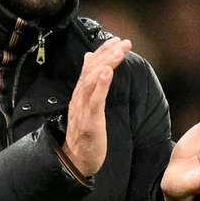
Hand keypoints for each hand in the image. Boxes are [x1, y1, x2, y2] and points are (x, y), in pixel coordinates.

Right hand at [62, 37, 131, 176]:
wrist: (75, 160)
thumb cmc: (84, 135)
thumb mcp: (86, 107)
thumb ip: (89, 85)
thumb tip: (88, 59)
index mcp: (80, 94)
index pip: (90, 67)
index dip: (102, 51)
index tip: (116, 40)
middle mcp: (79, 98)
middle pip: (92, 70)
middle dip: (108, 53)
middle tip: (124, 42)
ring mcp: (82, 109)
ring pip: (93, 80)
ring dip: (107, 63)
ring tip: (120, 51)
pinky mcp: (89, 121)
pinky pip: (95, 99)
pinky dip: (101, 84)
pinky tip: (108, 71)